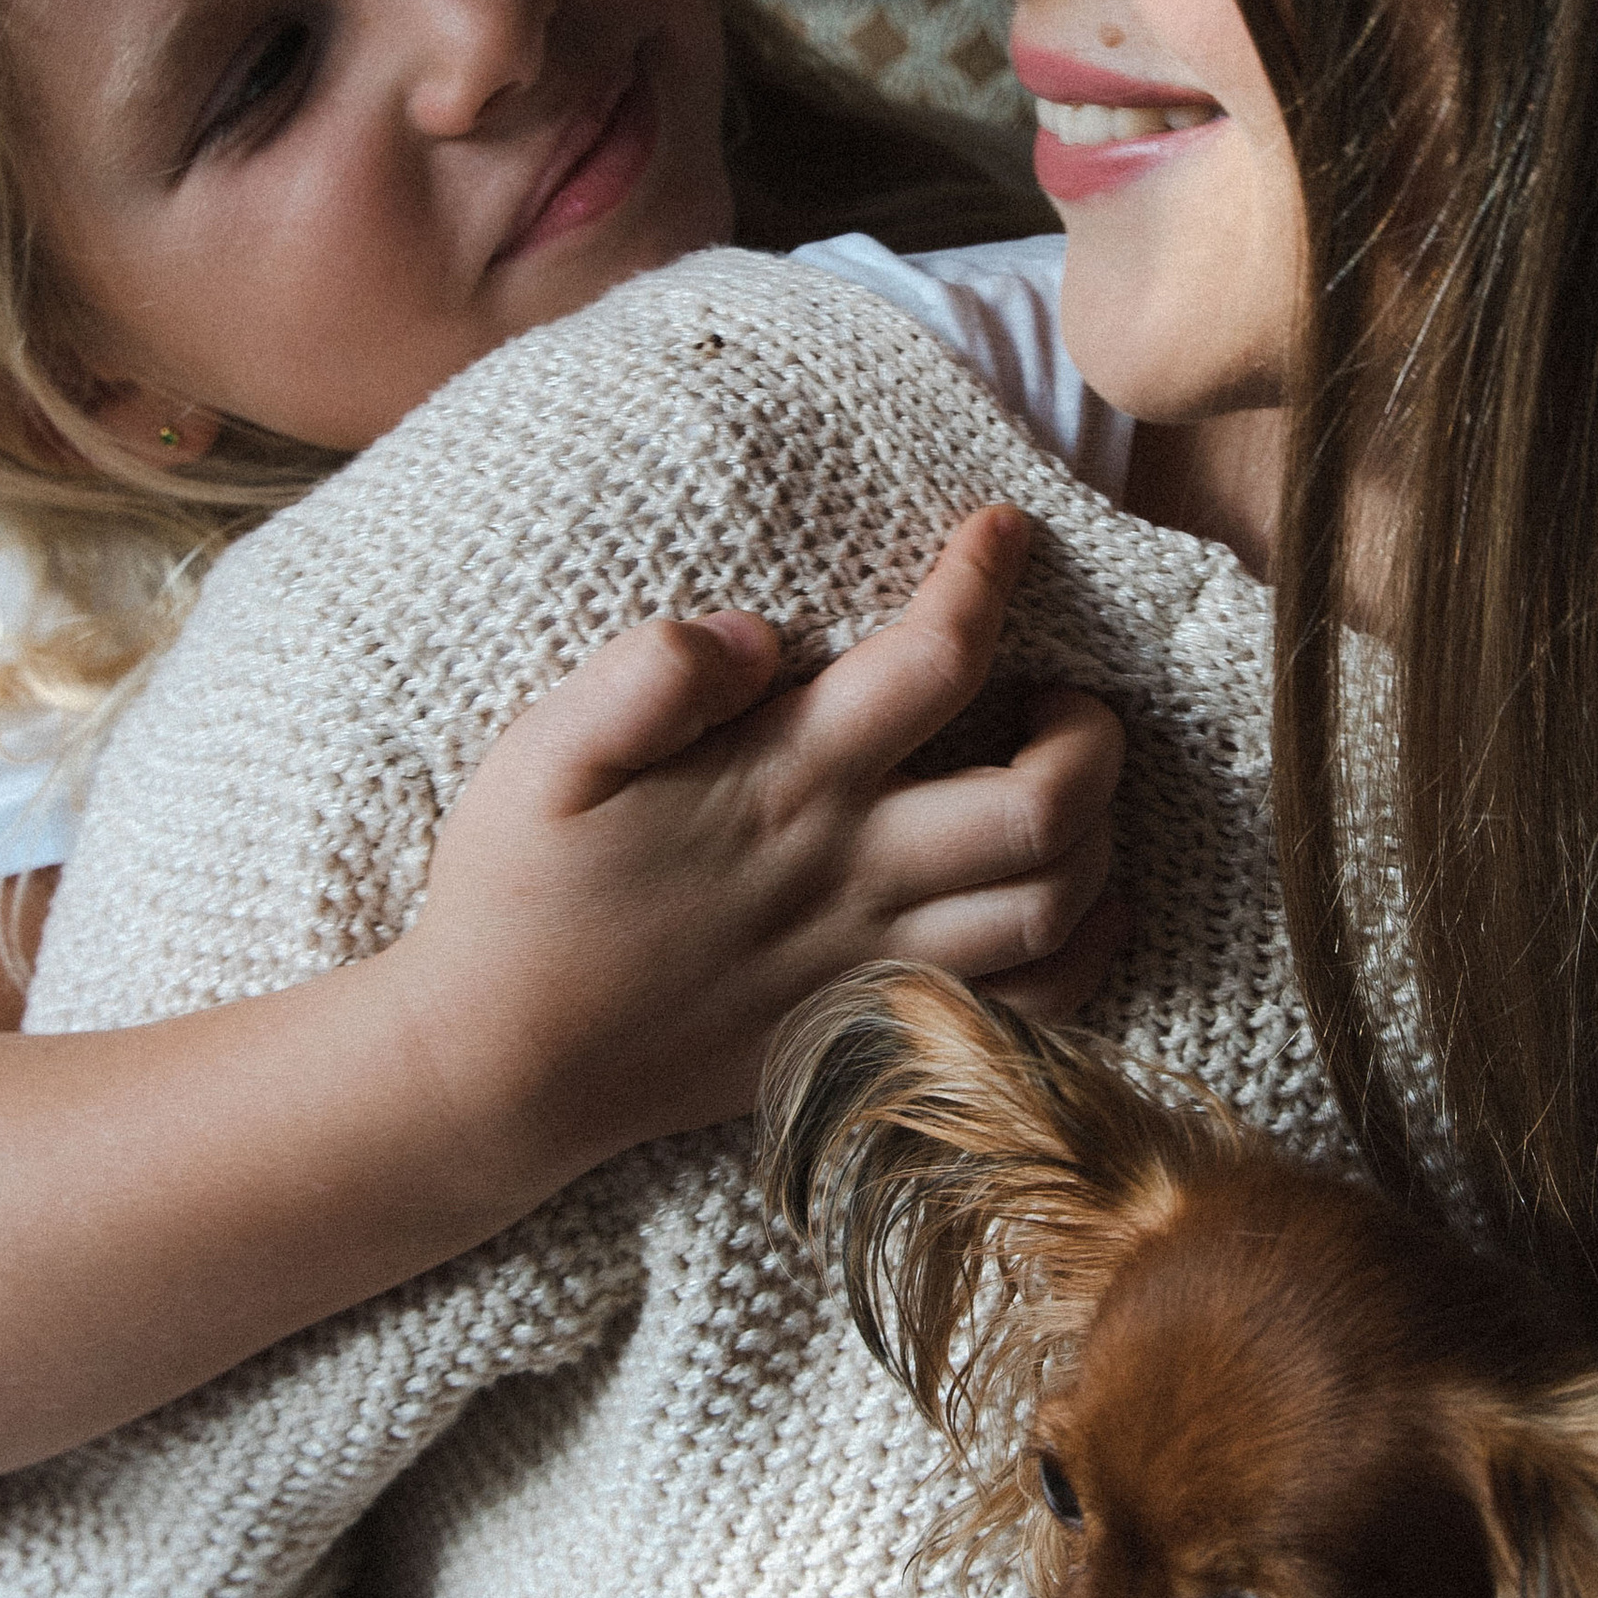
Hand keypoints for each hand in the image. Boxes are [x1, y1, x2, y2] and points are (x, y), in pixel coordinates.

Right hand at [394, 507, 1126, 1187]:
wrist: (499, 1067)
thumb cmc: (515, 895)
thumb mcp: (543, 754)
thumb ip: (647, 677)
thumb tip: (753, 633)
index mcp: (784, 784)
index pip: (935, 661)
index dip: (986, 580)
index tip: (1003, 530)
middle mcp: (853, 874)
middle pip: (1046, 803)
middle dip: (1091, 731)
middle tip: (1069, 691)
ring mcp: (876, 962)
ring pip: (1056, 904)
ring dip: (1099, 832)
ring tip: (1072, 783)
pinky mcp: (876, 1029)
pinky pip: (1032, 1007)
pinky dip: (1084, 952)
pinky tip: (1081, 903)